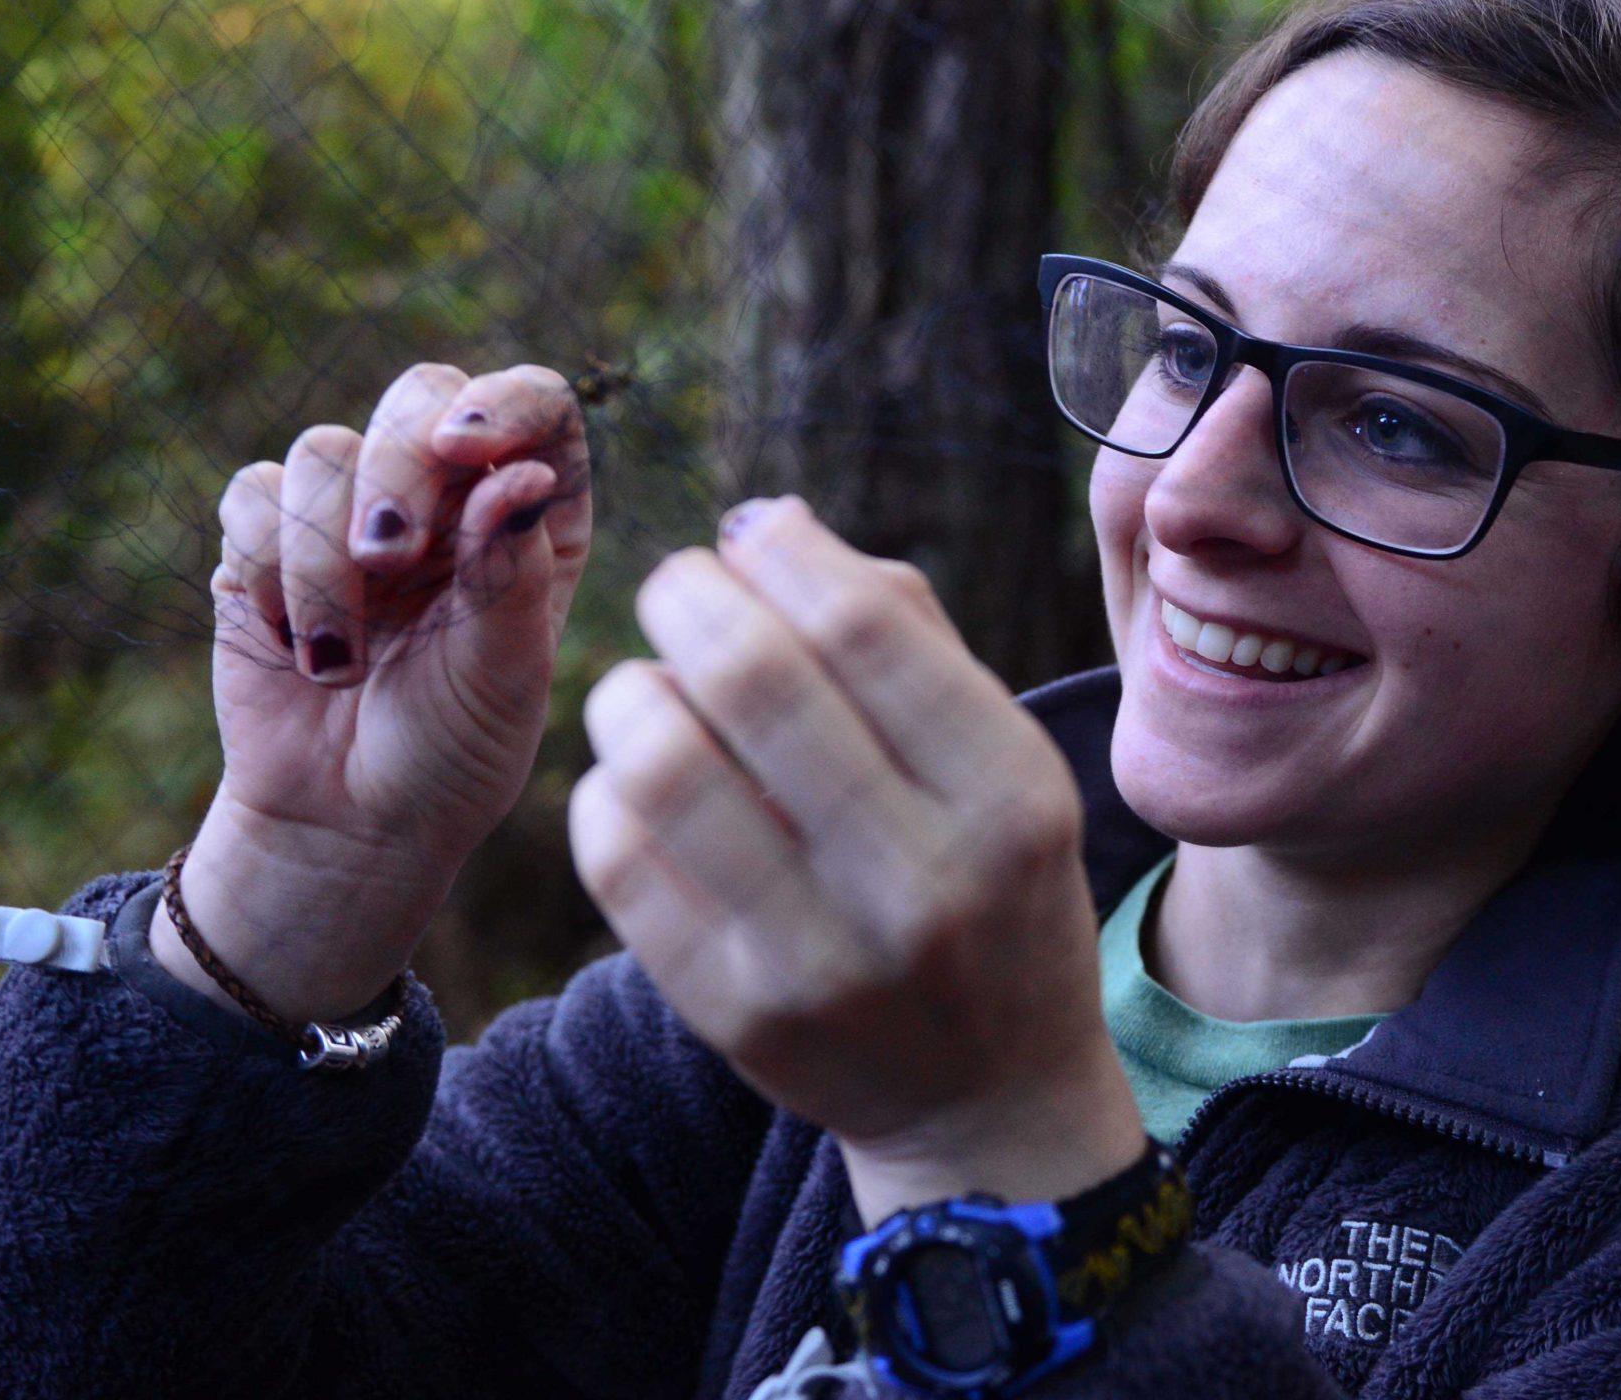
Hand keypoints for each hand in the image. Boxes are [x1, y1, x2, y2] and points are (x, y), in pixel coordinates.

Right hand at [159, 363, 592, 1022]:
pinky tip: (294, 643)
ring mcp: (353, 511)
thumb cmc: (453, 752)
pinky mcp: (266, 542)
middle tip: (390, 555)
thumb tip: (523, 472)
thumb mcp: (505, 673)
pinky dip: (267, 569)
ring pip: (322, 449)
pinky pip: (249, 497)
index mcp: (531, 513)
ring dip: (322, 551)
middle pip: (419, 395)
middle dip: (397, 467)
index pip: (538, 403)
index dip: (503, 400)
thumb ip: (510, 570)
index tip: (468, 448)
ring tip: (339, 652)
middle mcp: (446, 495)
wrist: (349, 824)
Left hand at [571, 496, 1143, 1219]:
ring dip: (634, 690)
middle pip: (755, 680)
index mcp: (1012, 796)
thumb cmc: (990, 880)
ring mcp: (824, 961)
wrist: (988, 1094)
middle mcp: (927, 882)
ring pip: (665, 768)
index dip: (783, 554)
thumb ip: (907, 633)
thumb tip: (769, 526)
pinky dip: (608, 789)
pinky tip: (638, 778)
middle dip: (691, 595)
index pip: (866, 627)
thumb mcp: (1004, 760)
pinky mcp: (736, 1019)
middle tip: (680, 585)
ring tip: (650, 684)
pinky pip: (620, 863)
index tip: (753, 537)